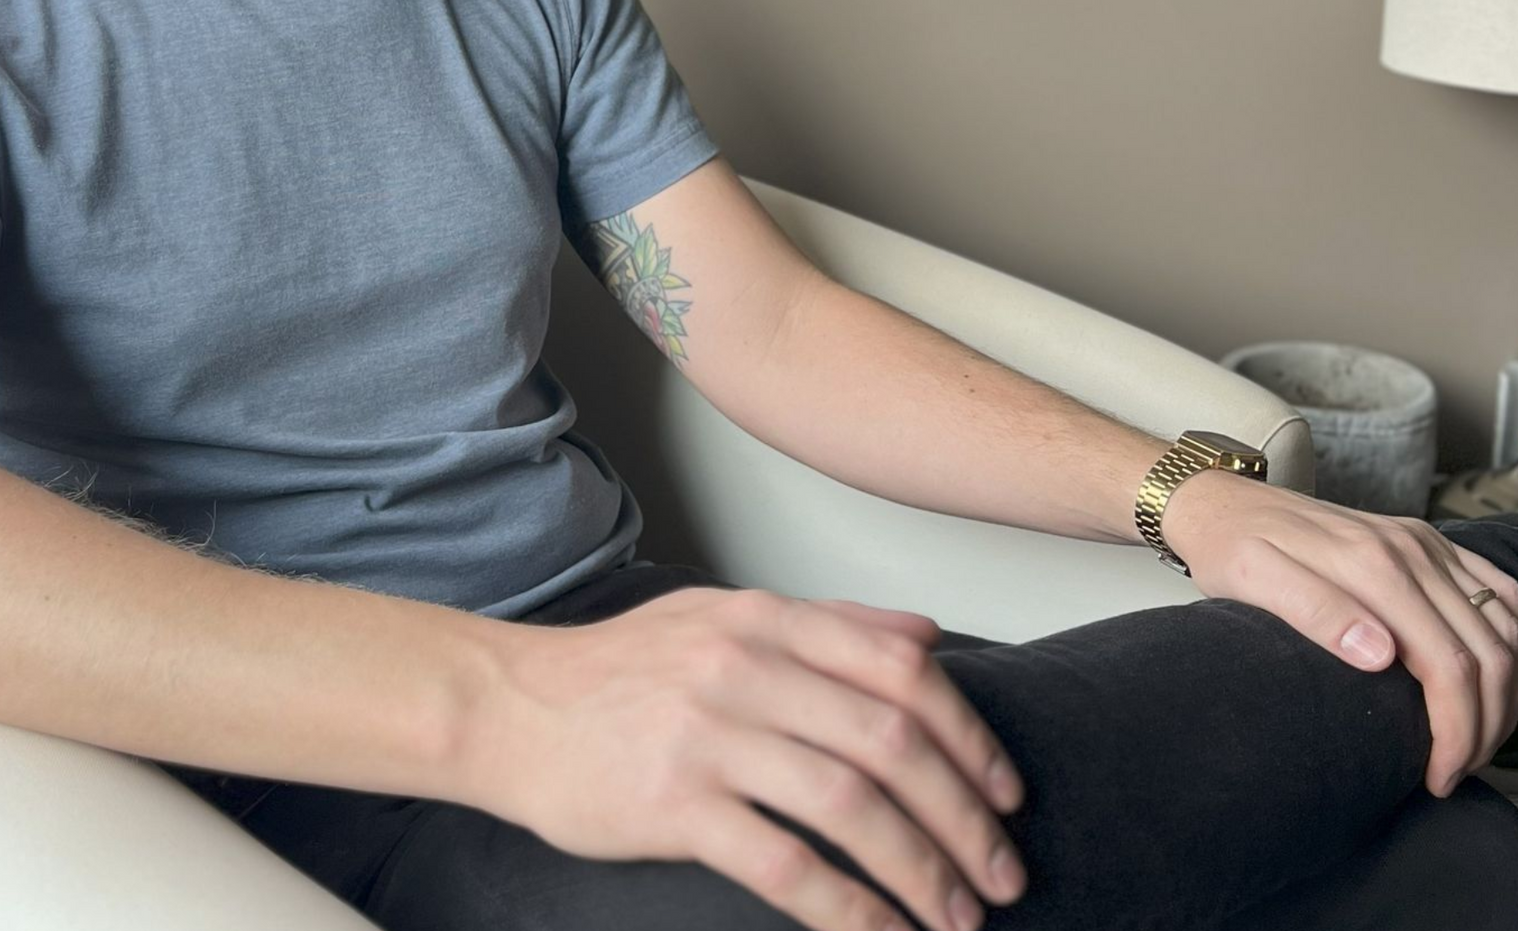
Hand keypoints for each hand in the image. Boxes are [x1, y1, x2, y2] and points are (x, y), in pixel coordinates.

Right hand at [474, 585, 1027, 930]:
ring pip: (850, 806)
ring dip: (921, 871)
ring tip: (957, 916)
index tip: (1006, 793)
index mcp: (767, 618)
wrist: (511, 707)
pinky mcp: (675, 803)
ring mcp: (710, 733)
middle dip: (963, 818)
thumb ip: (829, 623)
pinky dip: (849, 909)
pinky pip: (786, 865)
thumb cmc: (623, 670)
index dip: (969, 737)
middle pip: (890, 742)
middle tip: (1003, 874)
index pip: (901, 670)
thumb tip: (928, 635)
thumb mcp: (724, 616)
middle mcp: (746, 666)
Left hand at [1162, 471, 1517, 796]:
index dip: (1456, 733)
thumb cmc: (1232, 547)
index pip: (1449, 665)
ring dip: (1508, 691)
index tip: (1436, 775)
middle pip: (1489, 654)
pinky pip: (1501, 592)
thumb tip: (1380, 655)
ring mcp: (1424, 543)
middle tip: (1456, 770)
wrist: (1221, 502)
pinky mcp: (1426, 542)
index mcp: (1373, 565)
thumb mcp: (1252, 581)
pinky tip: (1501, 679)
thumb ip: (1316, 613)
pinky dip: (1515, 644)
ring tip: (1477, 739)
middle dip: (1486, 726)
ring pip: (1507, 627)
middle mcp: (1410, 550)